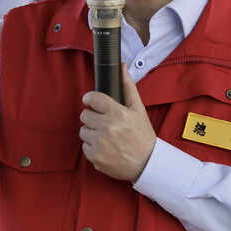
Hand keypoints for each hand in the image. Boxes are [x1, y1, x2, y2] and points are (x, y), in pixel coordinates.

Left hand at [79, 65, 155, 181]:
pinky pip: (84, 147)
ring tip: (104, 135)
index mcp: (117, 113)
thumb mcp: (138, 109)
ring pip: (83, 131)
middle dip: (92, 117)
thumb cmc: (143, 135)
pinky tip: (104, 147)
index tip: (92, 102)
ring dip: (91, 132)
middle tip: (102, 121)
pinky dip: (92, 147)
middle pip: (84, 115)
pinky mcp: (95, 157)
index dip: (90, 99)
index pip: (92, 98)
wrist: (147, 163)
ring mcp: (100, 144)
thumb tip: (122, 67)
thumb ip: (128, 87)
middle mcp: (107, 127)